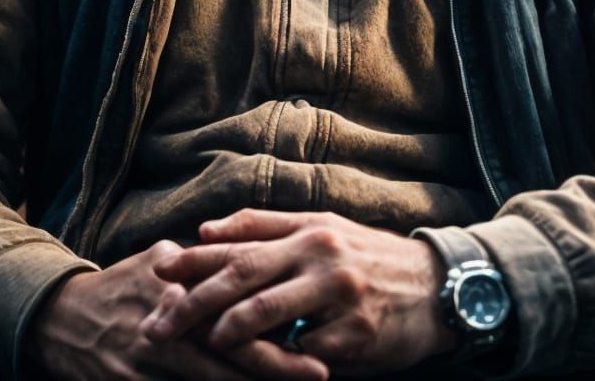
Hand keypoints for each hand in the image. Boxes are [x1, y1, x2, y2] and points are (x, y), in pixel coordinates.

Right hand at [27, 238, 330, 380]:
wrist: (57, 319)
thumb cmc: (120, 286)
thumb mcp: (158, 261)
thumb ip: (201, 263)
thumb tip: (251, 253)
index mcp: (177, 277)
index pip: (237, 296)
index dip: (279, 313)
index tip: (318, 322)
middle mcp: (165, 314)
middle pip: (230, 344)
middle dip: (278, 362)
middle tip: (320, 373)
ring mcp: (148, 352)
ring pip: (210, 377)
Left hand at [138, 209, 458, 375]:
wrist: (436, 287)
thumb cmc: (367, 257)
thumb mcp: (321, 228)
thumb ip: (265, 228)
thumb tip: (205, 228)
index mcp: (307, 229)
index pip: (240, 242)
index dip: (196, 257)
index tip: (157, 272)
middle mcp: (319, 254)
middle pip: (244, 276)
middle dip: (195, 302)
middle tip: (159, 324)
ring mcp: (337, 295)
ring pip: (268, 315)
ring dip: (230, 333)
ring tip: (203, 346)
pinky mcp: (355, 334)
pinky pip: (305, 354)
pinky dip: (280, 366)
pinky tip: (261, 374)